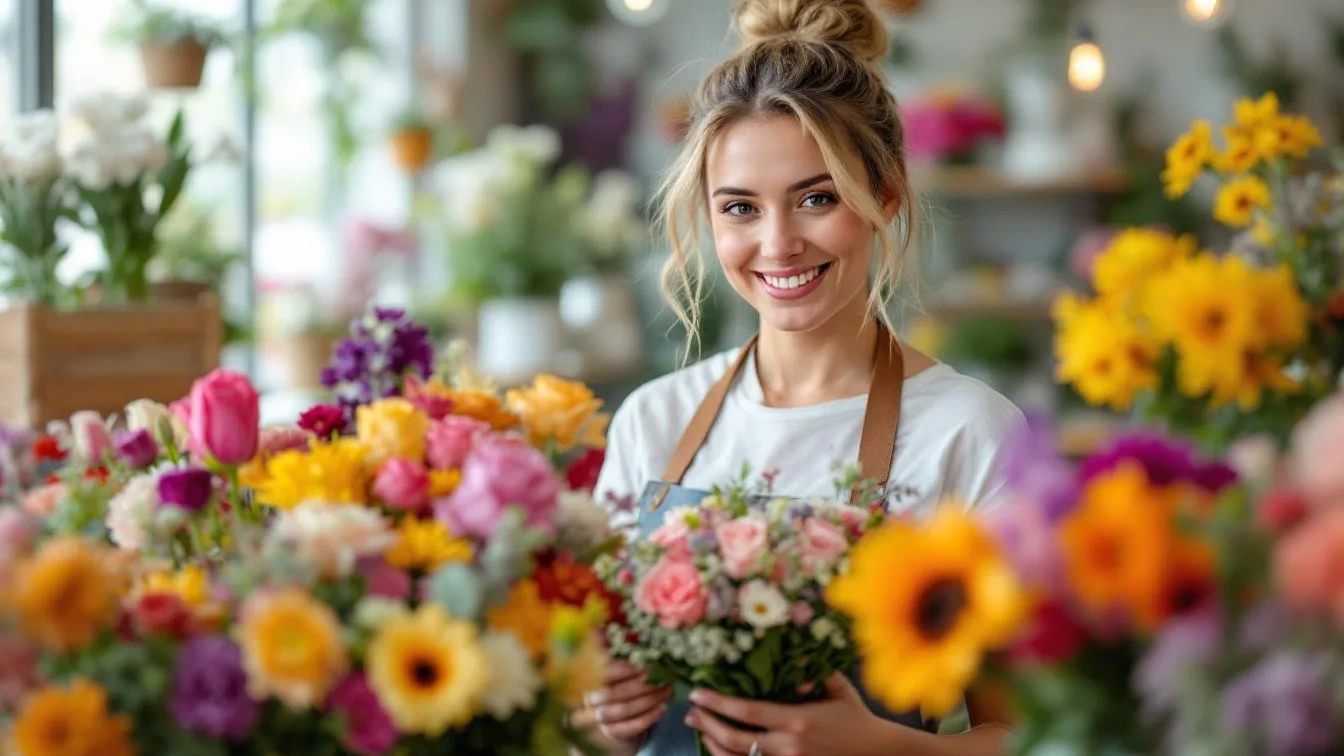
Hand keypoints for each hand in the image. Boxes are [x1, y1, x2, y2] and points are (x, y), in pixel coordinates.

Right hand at [570, 660, 671, 753]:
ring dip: (649, 700)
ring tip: (666, 691)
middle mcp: (590, 698)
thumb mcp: (619, 667)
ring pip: (624, 710)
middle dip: (641, 685)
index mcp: (589, 677)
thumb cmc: (621, 685)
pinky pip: (631, 726)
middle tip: (663, 677)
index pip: (603, 672)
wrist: (617, 719)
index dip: (625, 669)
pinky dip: (649, 717)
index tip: (647, 664)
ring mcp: (599, 718)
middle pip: (614, 693)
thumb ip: (620, 652)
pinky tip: (662, 708)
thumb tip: (628, 633)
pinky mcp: (611, 733)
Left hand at [686, 673, 890, 755]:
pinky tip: (722, 750)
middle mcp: (788, 746)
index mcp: (797, 719)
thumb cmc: (856, 716)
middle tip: (691, 712)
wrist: (877, 752)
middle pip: (736, 740)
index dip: (718, 703)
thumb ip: (812, 666)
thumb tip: (791, 648)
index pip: (747, 711)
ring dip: (714, 746)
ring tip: (701, 730)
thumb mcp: (836, 685)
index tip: (697, 693)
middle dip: (708, 725)